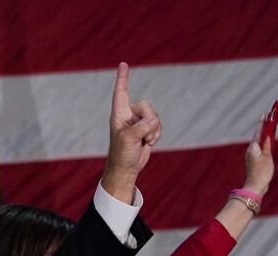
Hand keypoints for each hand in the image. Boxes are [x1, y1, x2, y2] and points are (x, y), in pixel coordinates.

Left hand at [101, 62, 161, 203]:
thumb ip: (141, 128)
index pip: (121, 93)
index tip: (123, 64)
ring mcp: (138, 121)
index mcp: (119, 114)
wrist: (127, 168)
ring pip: (155, 116)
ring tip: (145, 141)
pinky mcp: (147, 128)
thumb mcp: (129, 140)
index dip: (122, 78)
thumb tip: (154, 119)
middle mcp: (128, 115)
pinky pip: (158, 124)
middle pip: (147, 106)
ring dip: (154, 130)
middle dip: (150, 121)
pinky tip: (149, 143)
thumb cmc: (122, 154)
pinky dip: (157, 134)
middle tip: (144, 136)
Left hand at [244, 117, 273, 196]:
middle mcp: (250, 150)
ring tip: (269, 127)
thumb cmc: (262, 172)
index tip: (264, 115)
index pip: (258, 132)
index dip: (262, 124)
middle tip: (268, 118)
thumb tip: (267, 136)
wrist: (255, 186)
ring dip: (263, 135)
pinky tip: (267, 142)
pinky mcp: (253, 160)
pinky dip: (263, 143)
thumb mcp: (267, 157)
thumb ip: (267, 146)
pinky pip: (259, 148)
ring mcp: (251, 155)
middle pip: (258, 136)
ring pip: (258, 142)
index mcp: (253, 148)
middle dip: (263, 128)